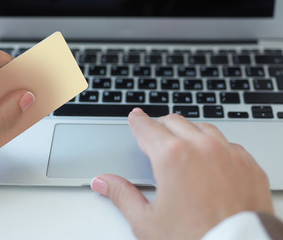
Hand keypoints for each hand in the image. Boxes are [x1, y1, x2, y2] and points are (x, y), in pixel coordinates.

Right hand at [91, 108, 272, 238]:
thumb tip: (103, 182)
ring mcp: (229, 153)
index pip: (147, 128)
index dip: (137, 121)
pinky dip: (214, 145)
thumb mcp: (147, 221)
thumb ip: (122, 195)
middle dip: (160, 125)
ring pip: (202, 127)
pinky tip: (210, 159)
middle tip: (154, 133)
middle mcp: (202, 148)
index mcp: (172, 158)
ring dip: (187, 131)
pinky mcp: (248, 164)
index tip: (135, 117)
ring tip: (181, 143)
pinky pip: (227, 143)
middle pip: (174, 121)